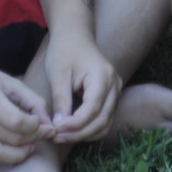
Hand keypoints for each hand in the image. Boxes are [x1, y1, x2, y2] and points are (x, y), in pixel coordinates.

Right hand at [0, 59, 53, 171]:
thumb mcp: (7, 81)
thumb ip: (31, 100)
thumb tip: (48, 124)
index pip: (20, 123)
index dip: (36, 126)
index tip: (39, 122)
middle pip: (12, 140)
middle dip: (32, 140)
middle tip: (38, 135)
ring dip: (17, 156)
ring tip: (26, 147)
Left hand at [44, 25, 120, 143]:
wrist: (75, 35)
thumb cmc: (65, 50)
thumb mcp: (58, 74)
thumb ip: (61, 100)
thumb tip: (58, 126)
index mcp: (102, 76)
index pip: (92, 109)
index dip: (74, 124)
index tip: (55, 129)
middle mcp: (115, 85)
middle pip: (101, 120)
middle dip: (78, 133)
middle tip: (55, 136)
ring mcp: (116, 92)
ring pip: (105, 124)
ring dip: (84, 134)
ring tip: (61, 135)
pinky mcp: (112, 97)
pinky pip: (104, 120)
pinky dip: (89, 129)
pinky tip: (71, 130)